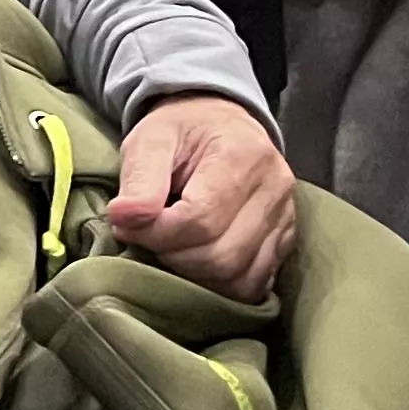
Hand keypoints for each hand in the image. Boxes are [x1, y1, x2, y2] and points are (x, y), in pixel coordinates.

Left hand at [106, 96, 294, 302]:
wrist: (218, 123)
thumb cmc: (182, 131)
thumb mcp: (150, 139)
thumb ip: (139, 179)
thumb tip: (122, 218)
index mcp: (243, 154)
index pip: (200, 219)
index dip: (157, 233)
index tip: (127, 225)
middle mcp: (275, 189)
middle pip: (222, 255)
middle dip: (173, 257)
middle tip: (147, 238)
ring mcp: (286, 219)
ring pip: (239, 278)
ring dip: (195, 276)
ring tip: (170, 247)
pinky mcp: (285, 242)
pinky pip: (254, 285)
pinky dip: (219, 285)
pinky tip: (195, 263)